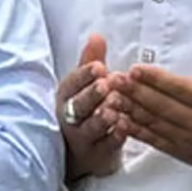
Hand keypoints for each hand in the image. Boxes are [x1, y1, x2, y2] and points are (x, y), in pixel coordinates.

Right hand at [58, 35, 125, 181]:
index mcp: (67, 96)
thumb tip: (97, 35)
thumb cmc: (85, 112)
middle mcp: (70, 116)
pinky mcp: (95, 154)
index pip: (72, 83)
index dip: (84, 75)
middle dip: (92, 95)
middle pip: (78, 105)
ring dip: (102, 118)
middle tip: (105, 85)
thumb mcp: (85, 86)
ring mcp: (81, 137)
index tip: (99, 67)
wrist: (80, 152)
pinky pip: (104, 146)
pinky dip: (114, 138)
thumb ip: (91, 62)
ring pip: (90, 126)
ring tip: (114, 110)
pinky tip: (124, 130)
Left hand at [110, 29, 191, 172]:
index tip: (134, 69)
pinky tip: (117, 120)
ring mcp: (189, 139)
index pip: (180, 89)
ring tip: (109, 97)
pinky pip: (154, 141)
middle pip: (162, 106)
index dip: (156, 79)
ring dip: (130, 110)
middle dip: (135, 92)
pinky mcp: (181, 152)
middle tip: (113, 79)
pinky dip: (134, 130)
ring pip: (155, 123)